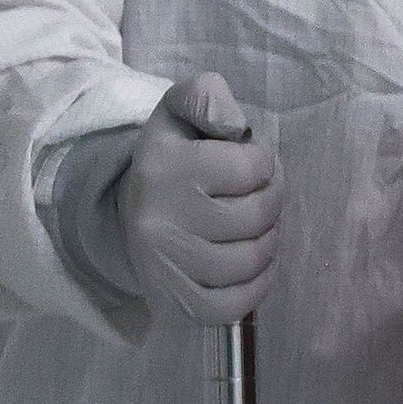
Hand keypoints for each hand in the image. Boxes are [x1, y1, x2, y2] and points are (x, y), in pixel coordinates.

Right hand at [116, 75, 279, 324]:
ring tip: (259, 226)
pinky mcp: (174, 304)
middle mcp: (160, 220)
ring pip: (250, 260)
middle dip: (272, 200)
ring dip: (269, 241)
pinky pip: (234, 306)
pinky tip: (256, 264)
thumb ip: (208, 97)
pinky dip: (258, 286)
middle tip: (263, 194)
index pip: (251, 166)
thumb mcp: (181, 112)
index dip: (264, 162)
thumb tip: (237, 127)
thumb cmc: (170, 159)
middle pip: (256, 215)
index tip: (251, 162)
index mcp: (166, 167)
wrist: (129, 215)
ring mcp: (165, 268)